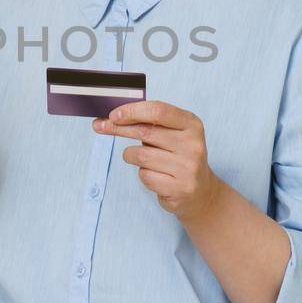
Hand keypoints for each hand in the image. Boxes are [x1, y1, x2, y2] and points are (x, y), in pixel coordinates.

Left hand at [94, 100, 221, 223]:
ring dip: (132, 156)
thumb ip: (150, 123)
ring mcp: (187, 168)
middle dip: (118, 128)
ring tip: (142, 159)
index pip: (158, 111)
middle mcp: (192, 144)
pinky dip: (143, 174)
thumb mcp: (173, 134)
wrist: (201, 192)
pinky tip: (156, 175)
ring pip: (140, 155)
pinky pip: (145, 176)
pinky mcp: (179, 188)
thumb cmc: (179, 157)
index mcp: (192, 124)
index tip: (114, 114)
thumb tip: (114, 117)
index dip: (132, 111)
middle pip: (145, 132)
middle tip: (101, 126)